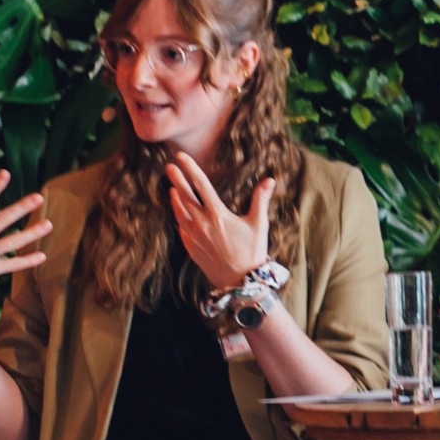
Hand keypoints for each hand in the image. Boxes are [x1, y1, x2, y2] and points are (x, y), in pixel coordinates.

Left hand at [166, 154, 274, 294]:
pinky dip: (178, 217)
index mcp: (218, 214)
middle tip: (169, 166)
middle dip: (176, 179)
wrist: (240, 282)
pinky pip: (181, 228)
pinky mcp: (192, 248)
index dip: (190, 168)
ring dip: (175, 198)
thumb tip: (270, 180)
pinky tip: (178, 212)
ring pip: (180, 212)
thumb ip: (260, 199)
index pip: (201, 184)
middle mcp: (202, 223)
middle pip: (185, 196)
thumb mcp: (258, 224)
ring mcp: (194, 236)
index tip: (181, 156)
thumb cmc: (252, 252)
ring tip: (172, 188)